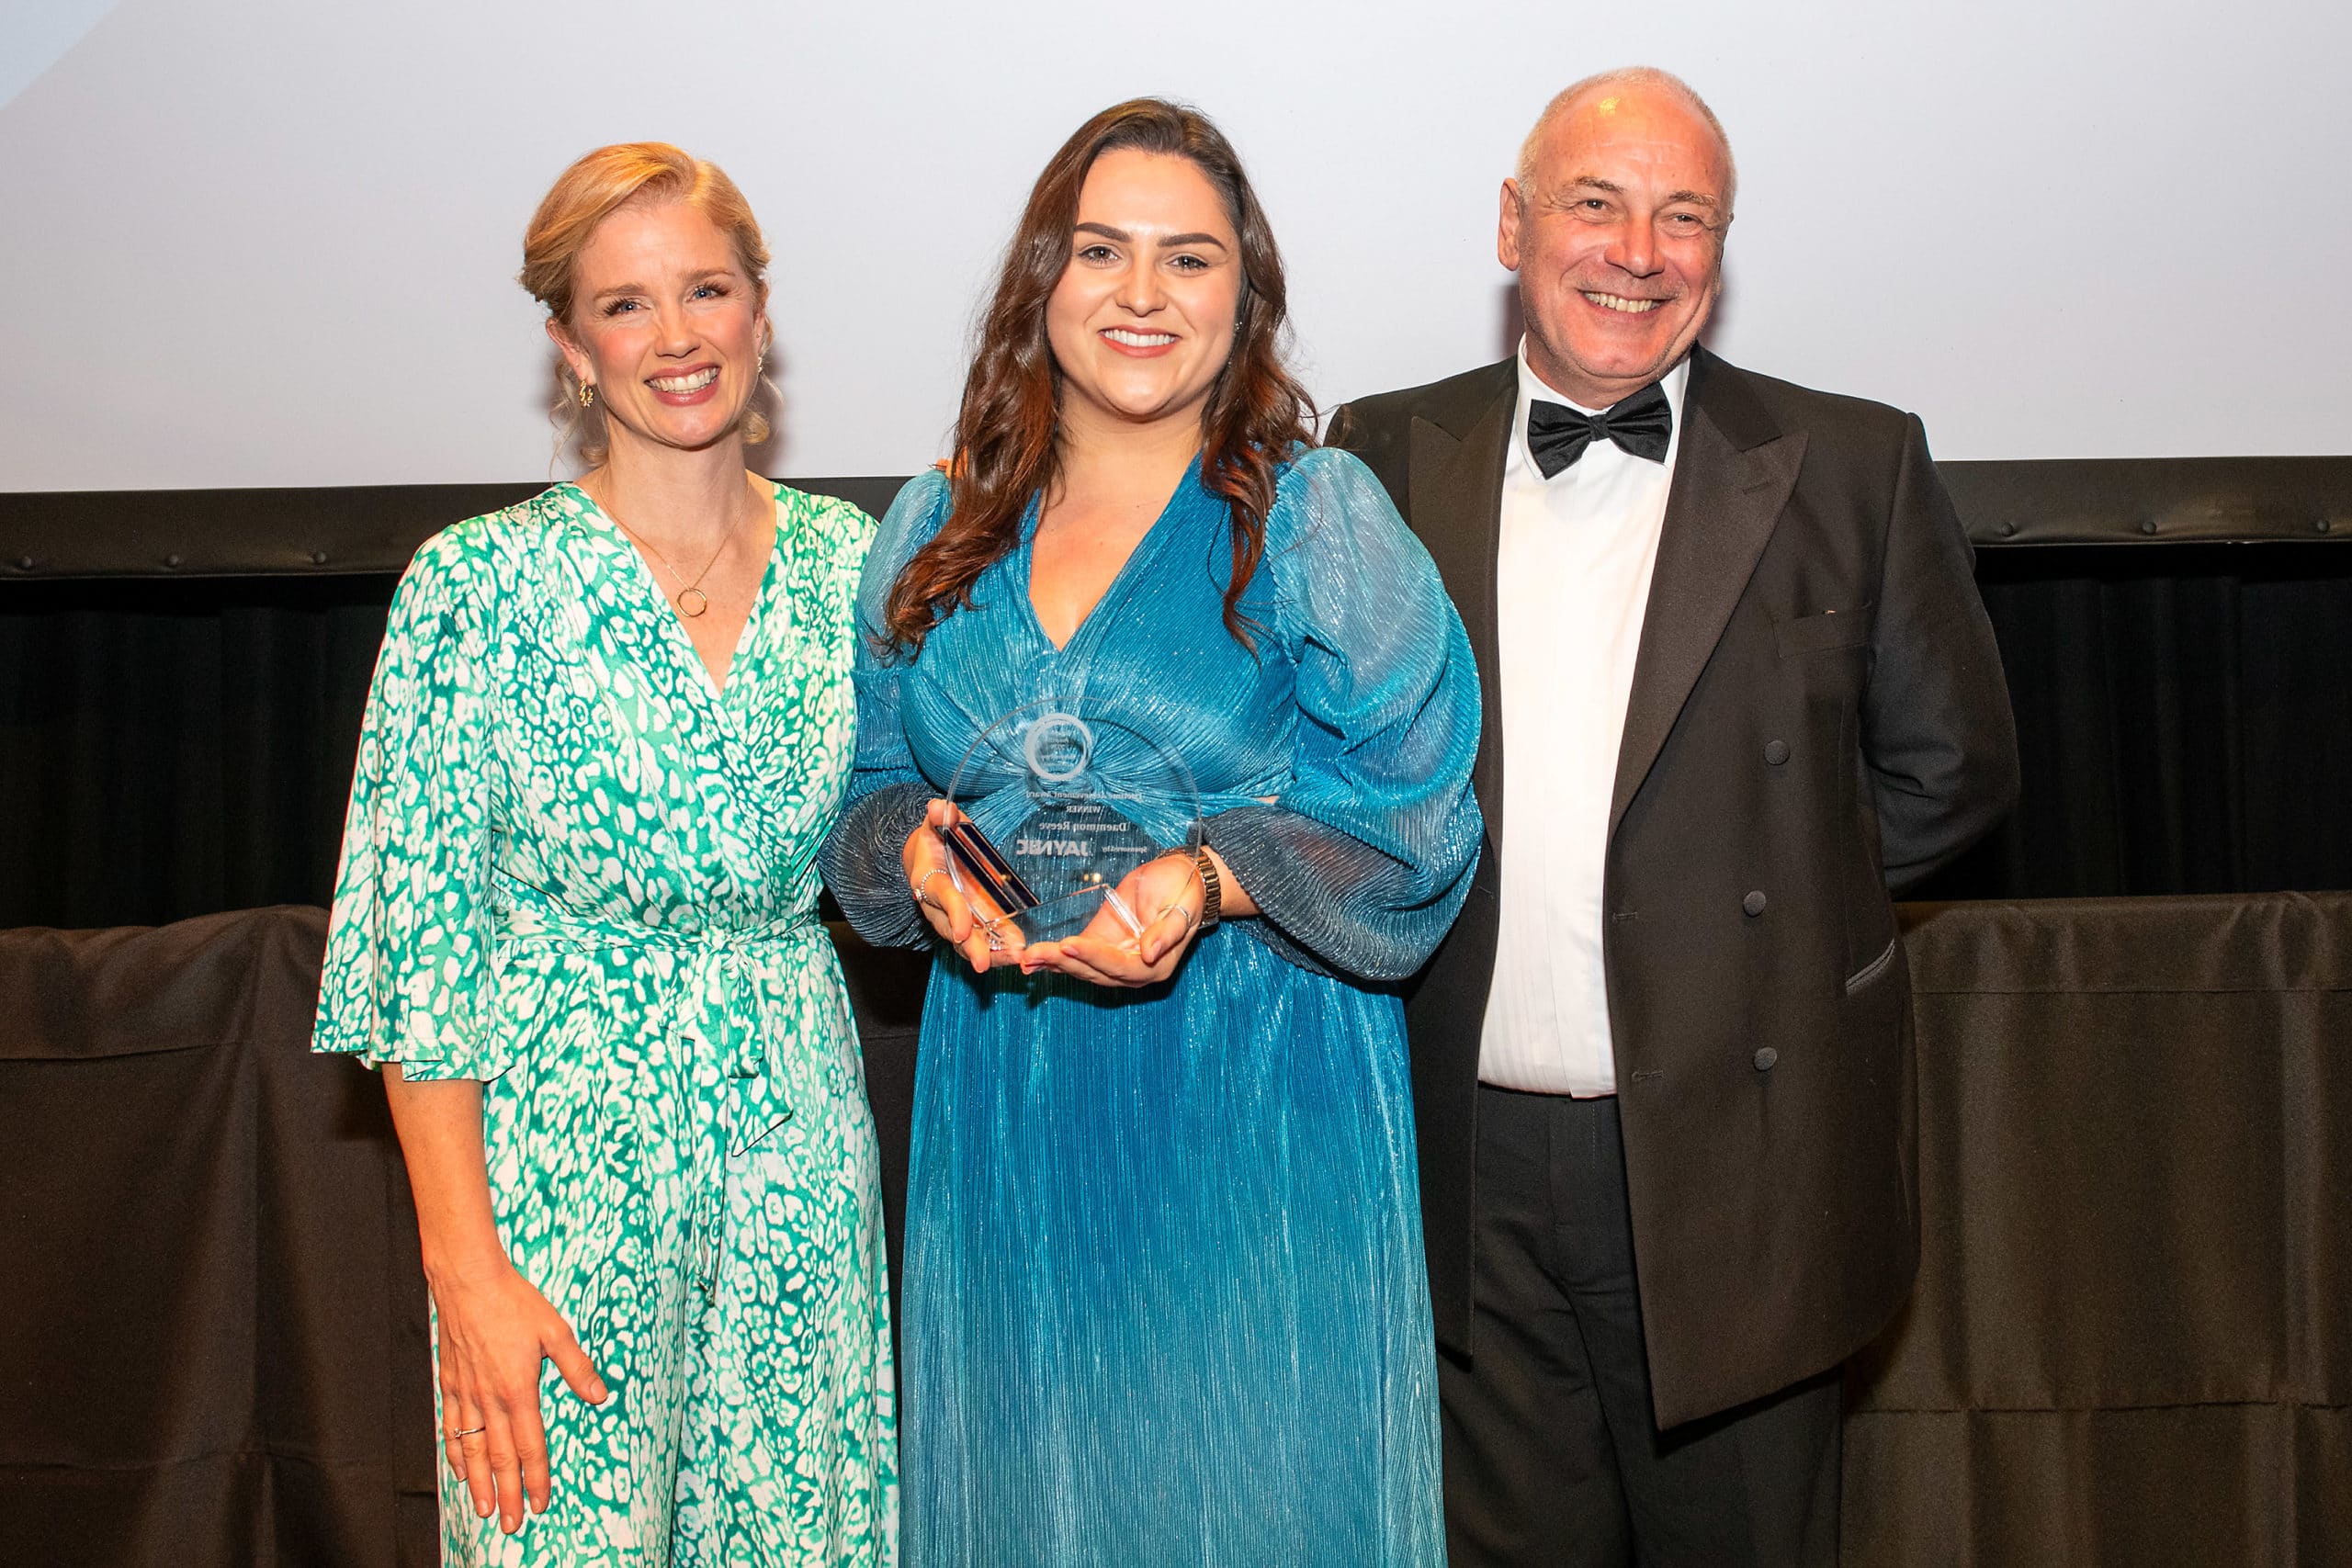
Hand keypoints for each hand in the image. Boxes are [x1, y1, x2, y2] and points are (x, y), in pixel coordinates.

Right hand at [429, 1254, 607, 1534]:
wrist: (468, 1281)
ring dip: (479, 1484)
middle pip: (499, 1458)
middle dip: (508, 1494)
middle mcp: (490, 1399)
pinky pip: (451, 1428)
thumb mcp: (556, 1331)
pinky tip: (459, 1471)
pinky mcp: (451, 1384)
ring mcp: (466, 1394)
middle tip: (511, 1525)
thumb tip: (599, 1395)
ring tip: (484, 1511)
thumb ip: (576, 1367)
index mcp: (519, 1389)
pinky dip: (455, 1454)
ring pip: (471, 1450)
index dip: (536, 1478)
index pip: (530, 1446)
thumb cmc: (514, 1302)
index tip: (540, 1504)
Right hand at [902, 798, 1024, 973]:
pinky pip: (981, 942)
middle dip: (971, 948)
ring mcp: (953, 919)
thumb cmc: (936, 838)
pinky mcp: (969, 925)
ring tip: (1013, 961)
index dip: (953, 914)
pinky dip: (998, 951)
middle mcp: (938, 907)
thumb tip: (939, 807)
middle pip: (954, 931)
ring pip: (968, 943)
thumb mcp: (936, 824)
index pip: (943, 899)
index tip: (964, 932)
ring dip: (990, 955)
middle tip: (985, 964)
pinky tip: (1019, 957)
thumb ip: (940, 817)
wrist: (927, 857)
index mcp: (930, 880)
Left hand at [1024, 851, 1205, 987]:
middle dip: (1063, 962)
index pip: (1119, 965)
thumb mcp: (1182, 906)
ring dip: (1053, 963)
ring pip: (1081, 968)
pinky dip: (1055, 958)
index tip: (1069, 945)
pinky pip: (1077, 957)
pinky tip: (1032, 958)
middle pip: (1094, 971)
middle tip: (1034, 954)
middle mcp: (1134, 970)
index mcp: (1155, 965)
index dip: (1093, 957)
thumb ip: (1167, 932)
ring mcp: (1115, 960)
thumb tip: (1150, 952)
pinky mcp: (1102, 946)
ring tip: (1025, 958)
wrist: (1182, 878)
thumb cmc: (1184, 890)